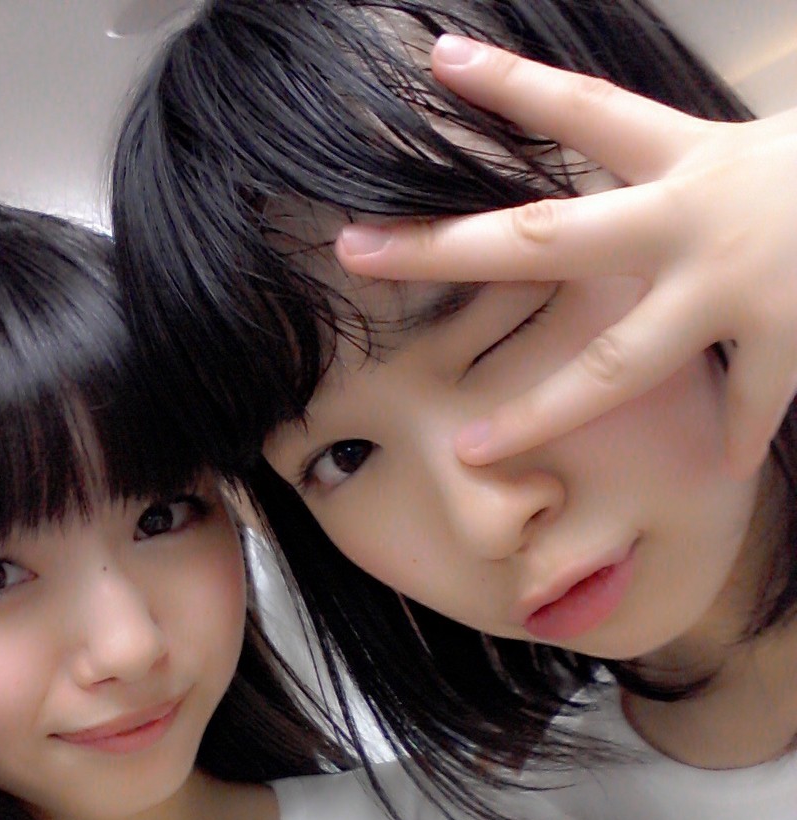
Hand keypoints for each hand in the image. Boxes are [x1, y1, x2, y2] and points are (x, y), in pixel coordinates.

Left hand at [335, 38, 796, 478]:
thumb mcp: (744, 151)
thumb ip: (672, 171)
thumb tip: (601, 176)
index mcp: (687, 158)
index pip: (583, 113)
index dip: (510, 85)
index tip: (435, 59)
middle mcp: (691, 217)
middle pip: (547, 237)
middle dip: (448, 248)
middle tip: (356, 252)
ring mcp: (735, 285)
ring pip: (619, 361)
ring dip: (543, 409)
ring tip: (474, 450)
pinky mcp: (790, 334)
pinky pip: (752, 402)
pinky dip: (735, 432)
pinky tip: (710, 470)